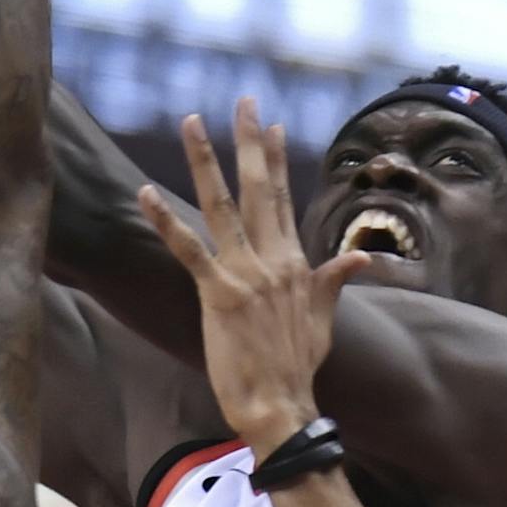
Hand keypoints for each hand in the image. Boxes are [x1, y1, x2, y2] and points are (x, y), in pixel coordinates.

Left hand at [139, 101, 365, 458]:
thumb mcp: (324, 320)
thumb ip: (334, 282)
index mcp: (295, 265)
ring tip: (192, 123)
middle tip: (244, 101)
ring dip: (206, 162)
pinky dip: (166, 220)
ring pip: (223, 206)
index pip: (284, 201)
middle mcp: (273, 261)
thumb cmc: (298, 368)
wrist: (283, 405)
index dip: (278, 161)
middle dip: (251, 142)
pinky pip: (189, 249)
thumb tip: (360, 259)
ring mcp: (246, 275)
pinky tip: (145, 193)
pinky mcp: (220, 294)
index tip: (271, 125)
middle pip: (260, 189)